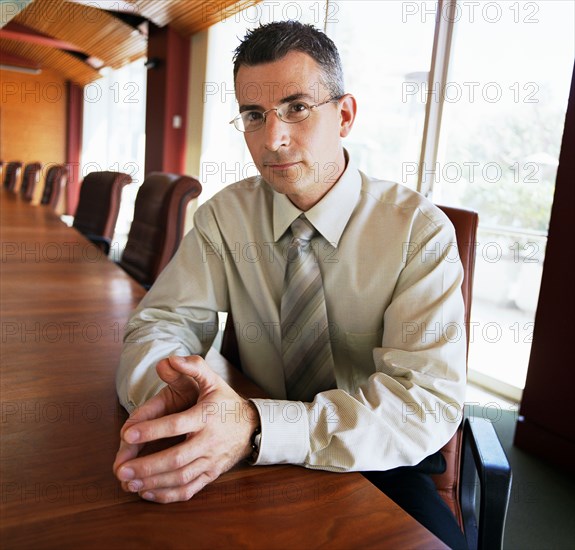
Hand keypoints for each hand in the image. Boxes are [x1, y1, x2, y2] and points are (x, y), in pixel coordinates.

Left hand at [112, 355, 258, 502]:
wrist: (251, 426)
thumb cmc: (225, 402)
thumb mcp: (212, 379)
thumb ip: (191, 367)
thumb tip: (168, 360)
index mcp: (207, 416)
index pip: (177, 425)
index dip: (153, 430)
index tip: (128, 433)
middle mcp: (210, 440)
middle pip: (177, 458)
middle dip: (147, 466)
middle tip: (121, 470)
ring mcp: (211, 460)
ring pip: (181, 477)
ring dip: (153, 483)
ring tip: (129, 483)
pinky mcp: (211, 474)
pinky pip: (189, 489)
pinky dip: (167, 495)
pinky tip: (147, 492)